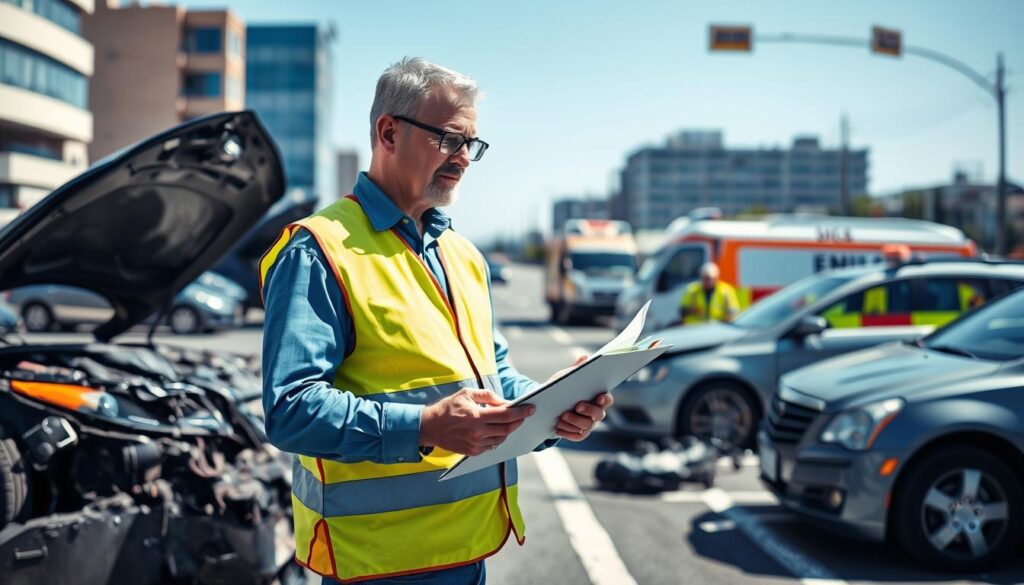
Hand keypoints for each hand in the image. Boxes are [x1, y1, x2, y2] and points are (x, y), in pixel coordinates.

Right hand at [419, 388, 534, 455]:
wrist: (429, 427)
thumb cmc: (448, 408)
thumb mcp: (466, 394)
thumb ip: (488, 396)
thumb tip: (505, 402)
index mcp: (477, 417)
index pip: (506, 415)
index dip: (521, 412)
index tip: (531, 408)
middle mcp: (477, 433)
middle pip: (507, 429)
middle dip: (519, 421)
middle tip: (524, 415)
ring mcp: (475, 444)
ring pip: (501, 438)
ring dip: (508, 430)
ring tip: (511, 421)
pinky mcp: (473, 452)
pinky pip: (492, 446)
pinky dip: (498, 437)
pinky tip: (497, 430)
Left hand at [550, 354, 612, 441]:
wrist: (549, 404)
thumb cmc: (561, 388)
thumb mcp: (565, 377)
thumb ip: (576, 369)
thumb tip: (584, 358)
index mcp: (597, 397)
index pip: (607, 399)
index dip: (605, 399)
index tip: (599, 397)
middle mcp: (597, 412)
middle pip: (599, 414)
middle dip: (588, 410)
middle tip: (576, 406)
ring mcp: (589, 424)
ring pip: (587, 426)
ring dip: (574, 421)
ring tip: (562, 416)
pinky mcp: (580, 434)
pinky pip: (577, 435)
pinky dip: (568, 432)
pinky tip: (558, 427)